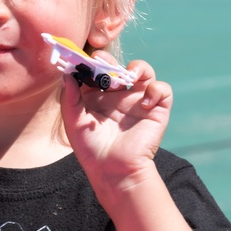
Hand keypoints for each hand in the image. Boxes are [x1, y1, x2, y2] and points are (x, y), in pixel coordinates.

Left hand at [60, 55, 172, 199]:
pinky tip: (144, 103)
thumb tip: (67, 74)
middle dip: (110, 60)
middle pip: (118, 66)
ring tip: (128, 75)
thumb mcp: (73, 122)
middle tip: (101, 61)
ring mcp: (138, 100)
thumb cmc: (91, 149)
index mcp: (98, 95)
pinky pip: (163, 90)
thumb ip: (70, 98)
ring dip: (139, 67)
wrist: (114, 171)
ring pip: (144, 71)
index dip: (90, 62)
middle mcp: (119, 94)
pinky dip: (156, 90)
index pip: (96, 70)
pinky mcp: (156, 109)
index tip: (82, 59)